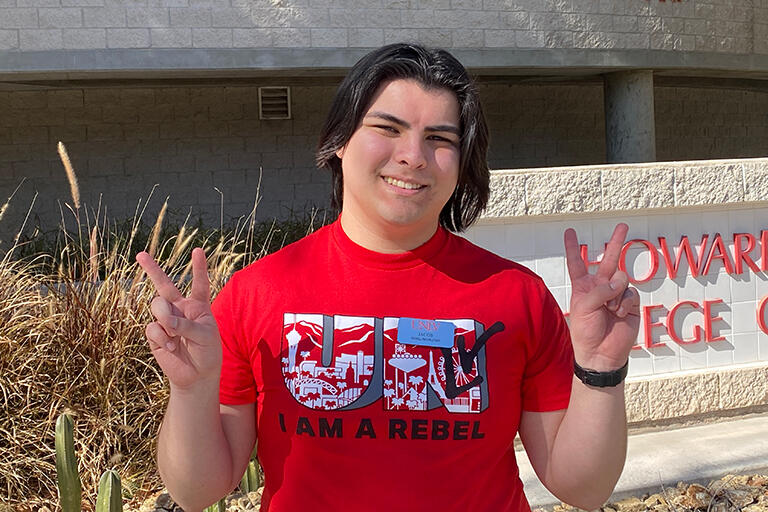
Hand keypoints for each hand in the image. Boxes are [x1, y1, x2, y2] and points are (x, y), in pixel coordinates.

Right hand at [136, 248, 221, 389]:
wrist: (196, 375)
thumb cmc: (207, 353)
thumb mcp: (204, 336)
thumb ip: (186, 325)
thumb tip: (164, 321)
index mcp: (198, 306)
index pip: (199, 284)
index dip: (198, 267)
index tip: (198, 250)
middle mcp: (180, 309)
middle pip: (164, 285)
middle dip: (152, 269)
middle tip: (140, 254)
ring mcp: (165, 320)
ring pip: (157, 306)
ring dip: (165, 318)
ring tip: (174, 335)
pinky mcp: (155, 334)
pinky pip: (152, 327)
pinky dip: (162, 337)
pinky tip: (170, 347)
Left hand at [564, 224, 639, 371]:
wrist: (600, 354)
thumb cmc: (585, 331)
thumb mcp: (584, 307)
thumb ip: (600, 290)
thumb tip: (620, 281)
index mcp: (583, 286)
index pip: (577, 263)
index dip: (573, 247)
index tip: (570, 231)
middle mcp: (600, 287)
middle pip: (608, 260)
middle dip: (616, 242)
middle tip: (622, 225)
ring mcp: (617, 294)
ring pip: (621, 279)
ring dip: (615, 294)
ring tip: (609, 310)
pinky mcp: (630, 303)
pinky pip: (630, 294)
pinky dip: (624, 303)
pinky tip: (619, 314)